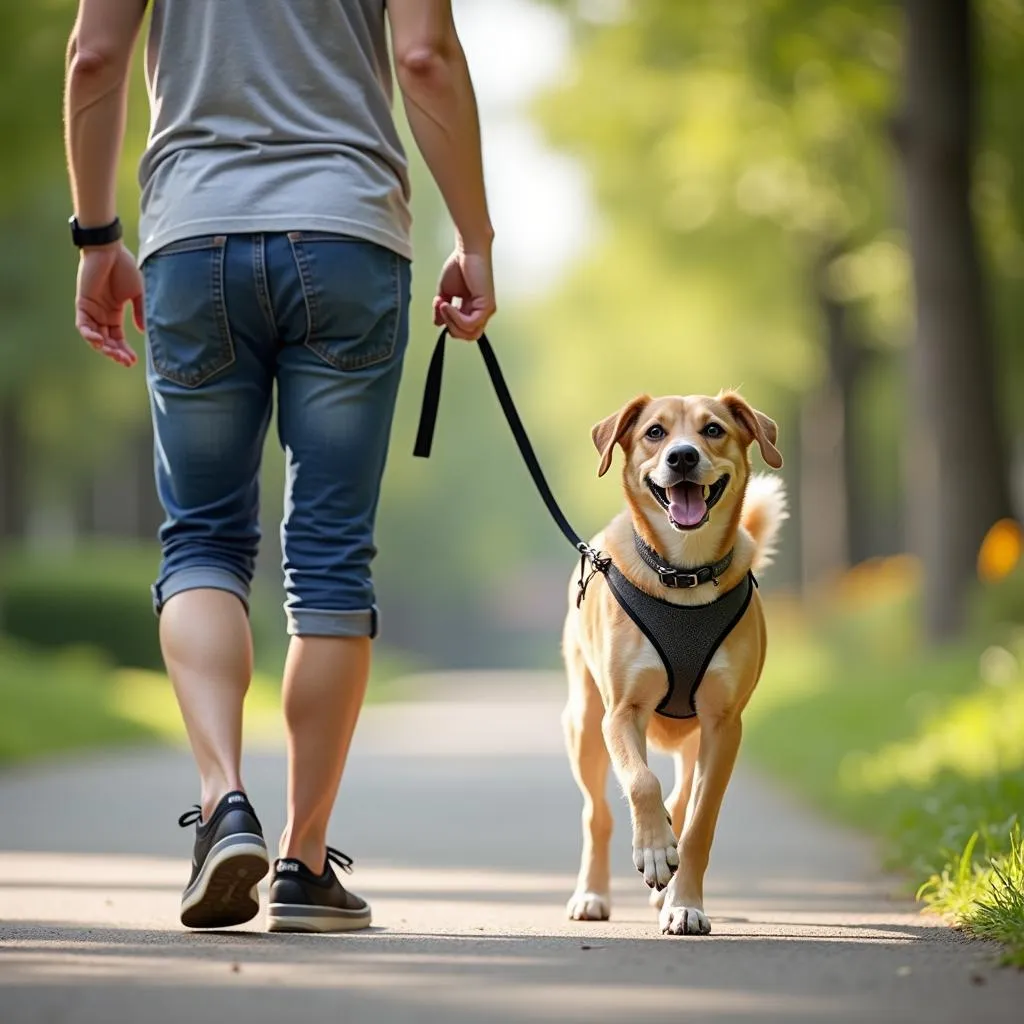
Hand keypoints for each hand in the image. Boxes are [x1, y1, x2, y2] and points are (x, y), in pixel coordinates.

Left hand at [75, 243, 144, 367]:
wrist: (109, 250)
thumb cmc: (125, 268)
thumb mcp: (137, 294)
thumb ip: (140, 312)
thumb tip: (142, 331)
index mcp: (114, 312)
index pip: (118, 337)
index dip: (124, 350)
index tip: (133, 362)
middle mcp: (102, 314)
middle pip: (107, 340)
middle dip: (115, 353)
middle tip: (125, 361)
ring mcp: (92, 310)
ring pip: (95, 336)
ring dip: (104, 348)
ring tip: (114, 354)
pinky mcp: (83, 304)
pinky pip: (84, 325)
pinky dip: (90, 334)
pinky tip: (99, 341)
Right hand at [432, 245, 495, 340]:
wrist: (468, 250)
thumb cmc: (460, 265)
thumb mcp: (445, 292)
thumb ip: (442, 310)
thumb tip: (438, 323)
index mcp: (472, 309)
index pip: (463, 330)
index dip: (449, 325)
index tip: (439, 311)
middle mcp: (481, 311)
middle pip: (468, 336)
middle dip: (451, 328)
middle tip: (441, 311)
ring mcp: (486, 310)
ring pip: (470, 333)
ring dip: (451, 322)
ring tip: (443, 305)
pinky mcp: (487, 306)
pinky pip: (470, 324)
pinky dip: (455, 318)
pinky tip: (448, 305)